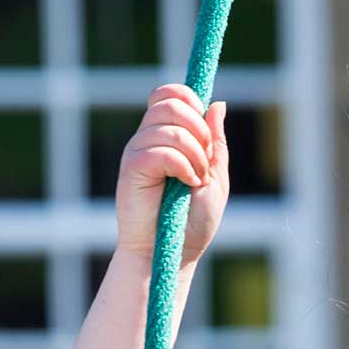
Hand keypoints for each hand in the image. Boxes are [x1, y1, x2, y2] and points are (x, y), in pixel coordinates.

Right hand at [115, 84, 230, 266]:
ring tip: (196, 180)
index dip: (191, 101)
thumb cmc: (192, 222)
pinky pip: (161, 150)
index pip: (170, 94)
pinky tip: (186, 184)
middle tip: (204, 162)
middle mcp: (148, 139)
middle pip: (170, 103)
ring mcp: (137, 152)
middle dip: (199, 129)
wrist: (171, 253)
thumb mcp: (215, 175)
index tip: (206, 134)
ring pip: (169, 126)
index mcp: (166, 136)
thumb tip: (217, 104)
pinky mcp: (131, 168)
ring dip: (194, 153)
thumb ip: (216, 142)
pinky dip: (183, 166)